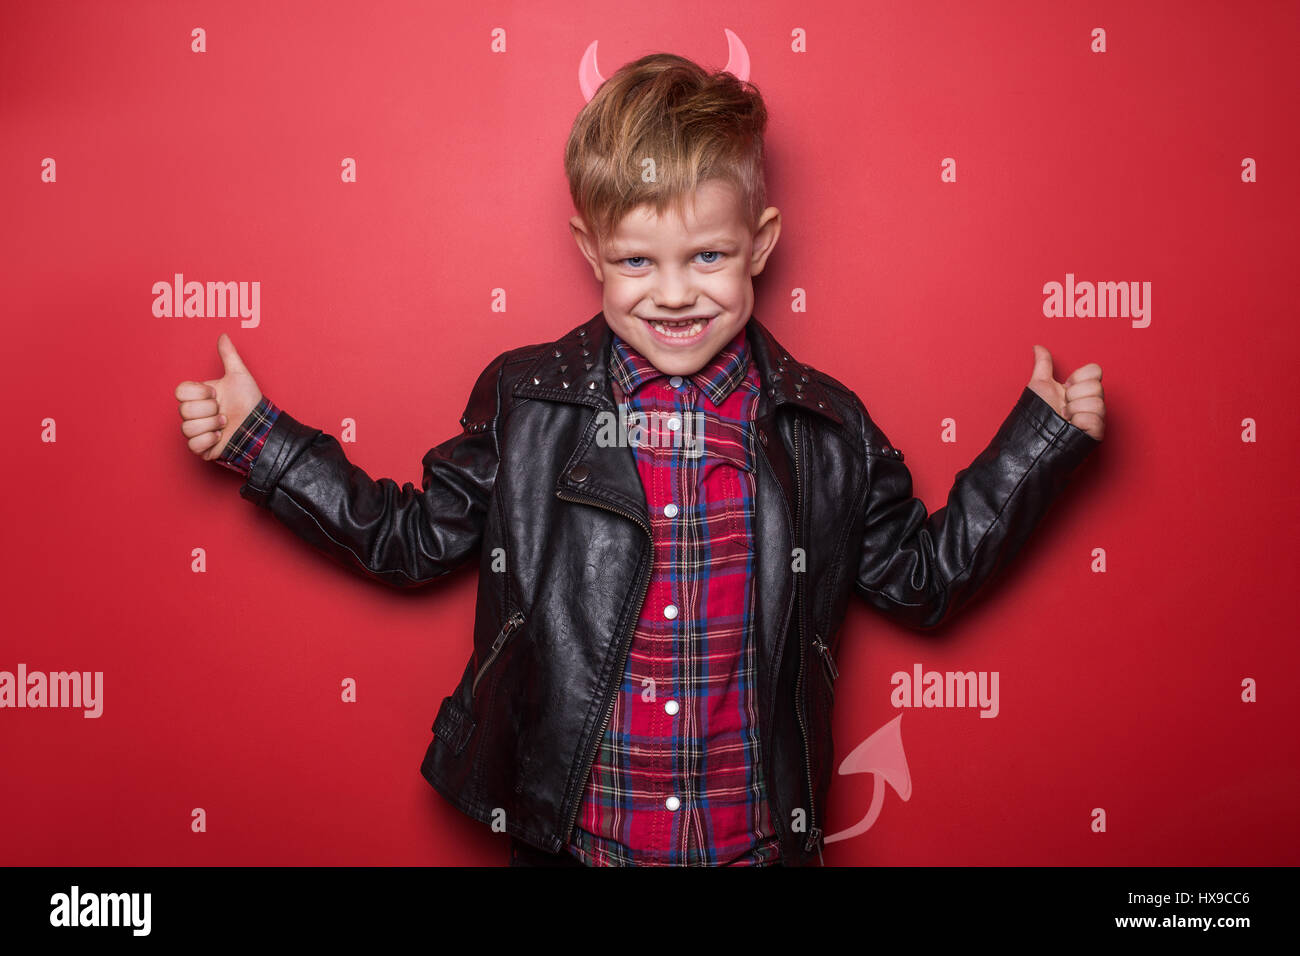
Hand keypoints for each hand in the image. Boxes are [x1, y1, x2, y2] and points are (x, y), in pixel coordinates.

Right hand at [174, 333, 263, 460]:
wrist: (259, 425)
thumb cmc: (249, 402)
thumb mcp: (239, 376)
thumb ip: (229, 355)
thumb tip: (223, 335)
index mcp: (197, 396)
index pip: (181, 391)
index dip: (200, 393)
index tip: (216, 393)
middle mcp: (193, 413)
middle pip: (184, 410)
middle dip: (209, 410)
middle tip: (223, 410)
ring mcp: (196, 431)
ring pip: (187, 428)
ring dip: (212, 425)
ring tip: (225, 423)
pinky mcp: (200, 448)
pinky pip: (193, 445)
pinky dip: (209, 440)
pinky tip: (220, 436)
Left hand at [1027, 345, 1104, 440]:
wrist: (1034, 440)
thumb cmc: (1037, 415)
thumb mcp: (1039, 386)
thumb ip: (1043, 365)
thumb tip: (1038, 347)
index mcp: (1080, 389)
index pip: (1095, 371)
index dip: (1078, 378)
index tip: (1065, 388)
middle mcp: (1090, 401)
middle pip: (1096, 386)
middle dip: (1073, 396)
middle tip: (1062, 407)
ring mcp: (1095, 417)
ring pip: (1096, 403)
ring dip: (1074, 410)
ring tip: (1064, 418)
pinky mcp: (1096, 432)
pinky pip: (1093, 419)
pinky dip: (1078, 421)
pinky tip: (1070, 427)